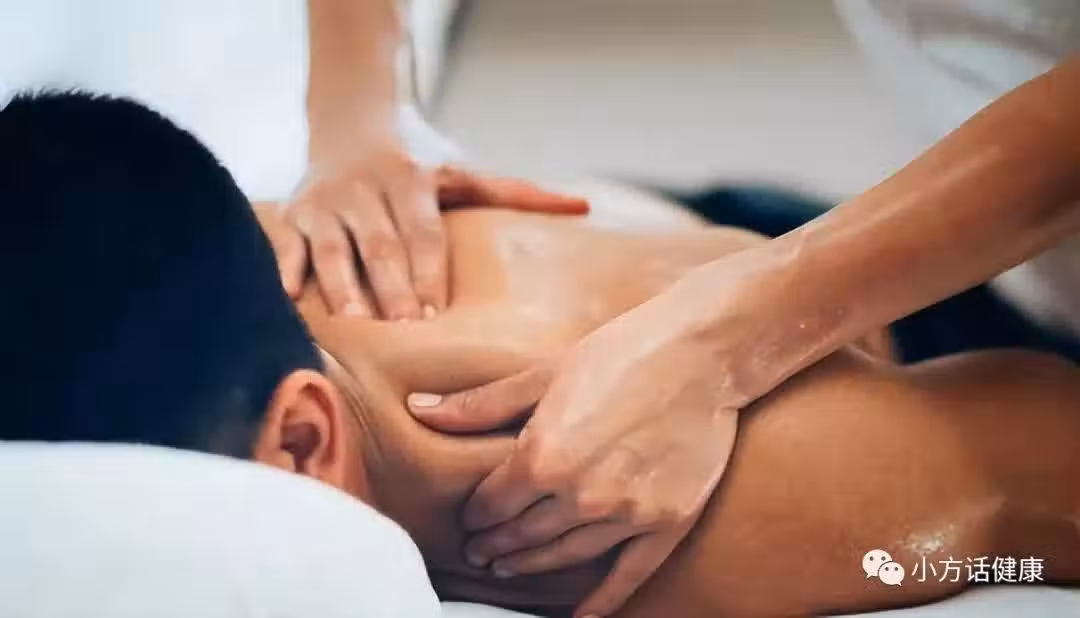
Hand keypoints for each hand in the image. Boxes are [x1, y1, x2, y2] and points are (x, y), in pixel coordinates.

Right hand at [278, 138, 587, 318]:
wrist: (352, 123)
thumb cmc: (419, 163)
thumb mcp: (465, 174)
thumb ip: (518, 194)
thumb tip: (583, 208)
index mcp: (411, 181)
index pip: (422, 231)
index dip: (427, 270)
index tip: (433, 312)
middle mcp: (365, 189)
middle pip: (379, 244)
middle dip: (389, 285)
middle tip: (400, 327)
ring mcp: (325, 202)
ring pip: (332, 248)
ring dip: (341, 286)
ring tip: (354, 324)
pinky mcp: (293, 213)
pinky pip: (285, 243)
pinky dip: (285, 270)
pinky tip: (290, 300)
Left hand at [408, 290, 744, 617]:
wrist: (702, 353)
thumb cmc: (620, 352)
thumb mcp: (544, 373)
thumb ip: (482, 404)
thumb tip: (420, 407)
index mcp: (543, 455)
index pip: (493, 503)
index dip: (477, 514)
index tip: (470, 519)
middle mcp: (581, 494)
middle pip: (523, 535)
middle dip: (496, 545)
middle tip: (480, 553)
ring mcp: (626, 514)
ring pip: (565, 556)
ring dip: (532, 566)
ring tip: (510, 569)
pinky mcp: (667, 523)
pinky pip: (628, 575)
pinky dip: (602, 601)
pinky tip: (581, 616)